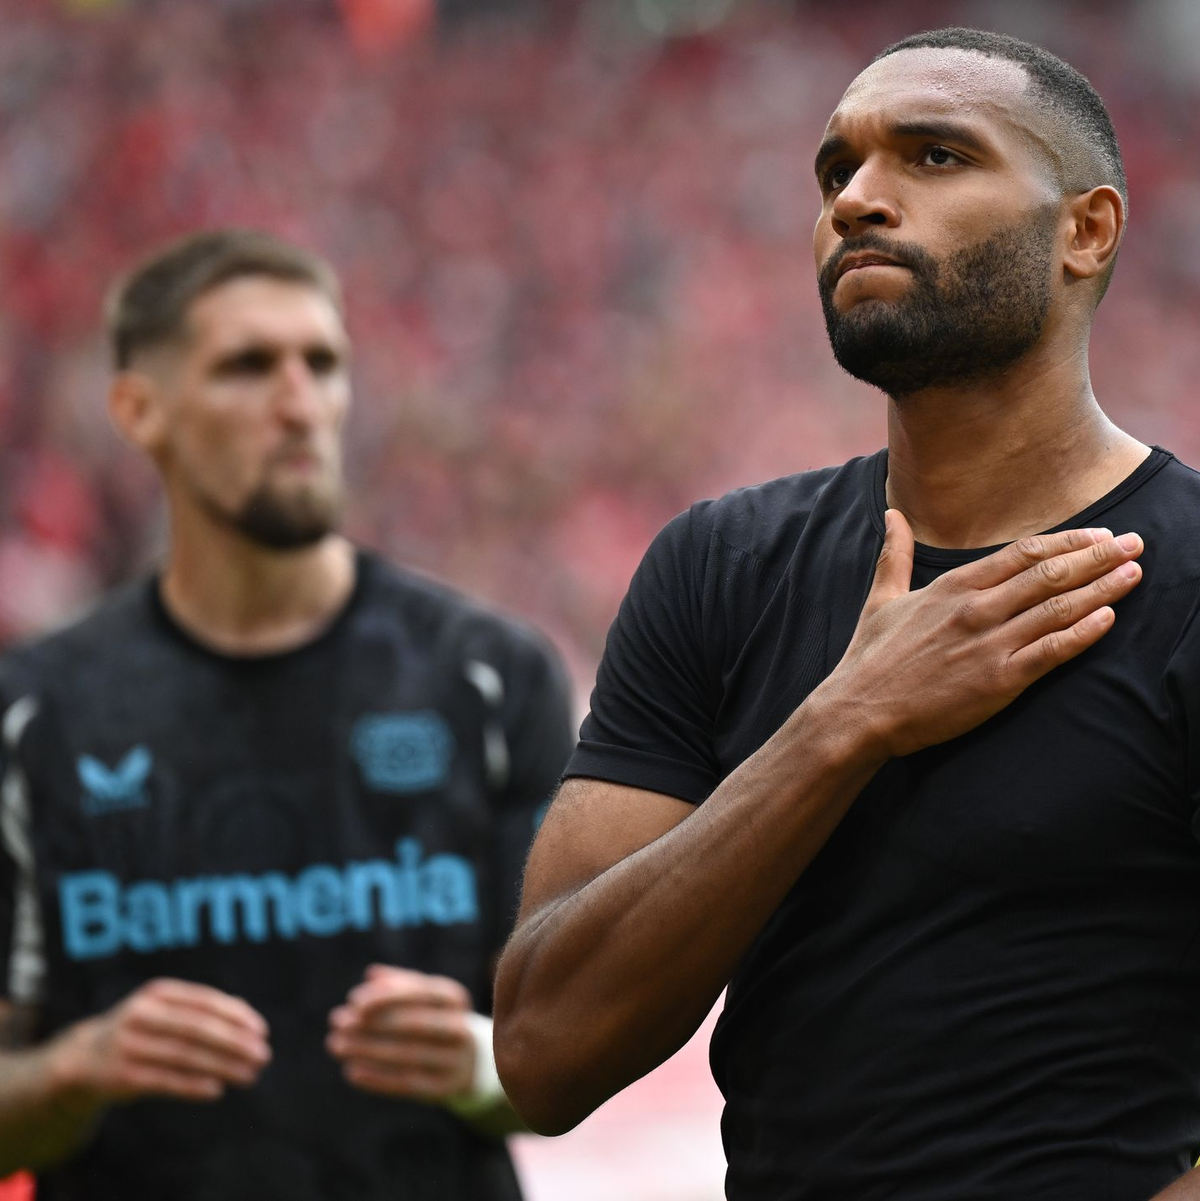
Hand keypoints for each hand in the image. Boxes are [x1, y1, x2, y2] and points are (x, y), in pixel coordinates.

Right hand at [50, 979, 269, 1104]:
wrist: (84, 1058)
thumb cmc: (143, 1029)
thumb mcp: (165, 1010)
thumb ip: (203, 1010)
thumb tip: (248, 1018)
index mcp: (158, 993)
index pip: (206, 1002)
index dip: (237, 1016)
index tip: (263, 1032)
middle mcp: (141, 1014)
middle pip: (198, 1028)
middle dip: (235, 1043)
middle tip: (264, 1056)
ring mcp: (129, 1045)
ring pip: (186, 1056)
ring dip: (223, 1067)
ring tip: (250, 1075)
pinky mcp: (122, 1076)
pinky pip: (165, 1081)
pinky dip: (194, 1085)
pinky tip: (218, 1089)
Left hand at [327, 965, 476, 1100]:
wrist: (466, 1061)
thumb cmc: (432, 1019)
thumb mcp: (422, 997)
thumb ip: (397, 984)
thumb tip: (371, 974)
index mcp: (454, 998)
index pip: (419, 993)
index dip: (386, 996)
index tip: (353, 1000)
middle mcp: (460, 1027)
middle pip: (413, 1024)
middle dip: (371, 1023)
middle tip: (337, 1022)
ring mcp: (455, 1060)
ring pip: (406, 1055)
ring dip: (366, 1049)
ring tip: (336, 1045)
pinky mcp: (444, 1088)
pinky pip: (406, 1084)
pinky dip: (376, 1078)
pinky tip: (351, 1071)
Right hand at [817, 512, 1143, 759]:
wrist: (859, 711)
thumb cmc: (869, 658)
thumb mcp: (880, 598)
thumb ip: (894, 554)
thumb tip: (893, 513)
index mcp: (952, 586)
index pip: (1023, 553)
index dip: (1067, 541)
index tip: (1099, 533)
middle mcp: (976, 608)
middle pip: (1050, 573)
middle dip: (1099, 556)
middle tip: (1136, 544)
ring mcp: (989, 644)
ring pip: (1058, 607)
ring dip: (1102, 588)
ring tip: (1134, 574)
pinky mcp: (998, 681)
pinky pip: (1051, 652)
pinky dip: (1083, 633)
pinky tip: (1109, 619)